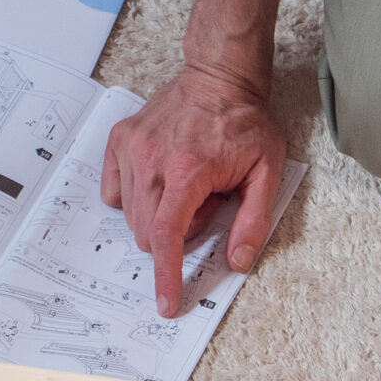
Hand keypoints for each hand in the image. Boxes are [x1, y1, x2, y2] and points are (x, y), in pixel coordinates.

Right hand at [101, 64, 287, 318]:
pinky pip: (114, 191)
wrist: (220, 78)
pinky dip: (134, 198)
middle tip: (202, 203)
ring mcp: (133, 149)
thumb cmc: (244, 122)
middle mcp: (152, 161)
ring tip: (185, 185)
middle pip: (147, 233)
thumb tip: (237, 261)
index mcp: (188, 171)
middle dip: (174, 234)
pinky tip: (157, 181)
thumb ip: (253, 221)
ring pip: (131, 216)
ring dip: (157, 214)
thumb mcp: (267, 173)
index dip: (166, 276)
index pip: (166, 238)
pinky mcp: (121, 140)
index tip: (166, 303)